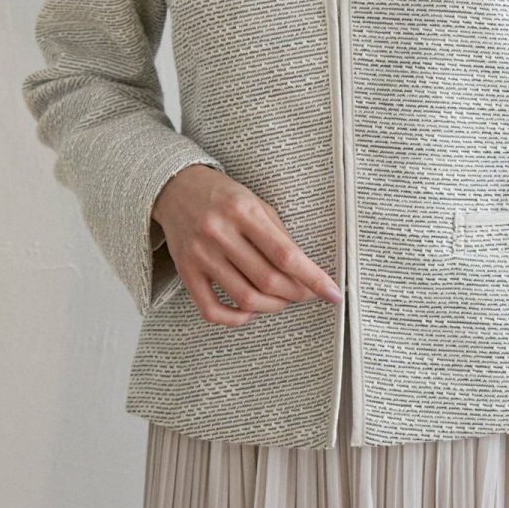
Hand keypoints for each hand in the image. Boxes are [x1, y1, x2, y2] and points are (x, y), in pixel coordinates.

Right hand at [152, 164, 342, 325]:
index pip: (286, 254)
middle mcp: (219, 233)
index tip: (333, 293)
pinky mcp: (186, 272)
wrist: (175, 188)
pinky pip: (212, 309)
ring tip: (282, 300)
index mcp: (243, 211)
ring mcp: (200, 255)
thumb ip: (279, 235)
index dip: (313, 278)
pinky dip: (236, 319)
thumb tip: (306, 271)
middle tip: (307, 294)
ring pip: (245, 298)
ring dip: (272, 307)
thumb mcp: (256, 202)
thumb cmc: (223, 195)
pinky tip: (250, 312)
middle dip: (296, 294)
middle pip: (267, 280)